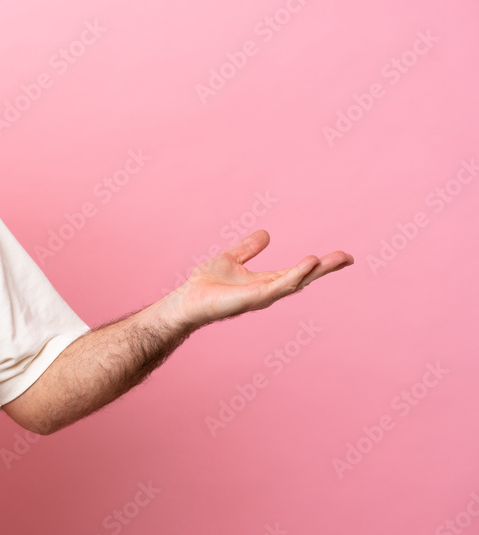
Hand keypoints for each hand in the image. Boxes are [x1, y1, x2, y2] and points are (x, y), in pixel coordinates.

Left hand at [163, 230, 353, 330]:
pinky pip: (278, 286)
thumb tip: (266, 234)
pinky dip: (295, 275)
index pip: (298, 272)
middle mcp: (268, 291)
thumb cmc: (206, 284)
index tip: (341, 256)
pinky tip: (309, 262)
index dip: (319, 264)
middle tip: (348, 258)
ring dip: (314, 271)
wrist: (186, 300)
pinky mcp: (252, 298)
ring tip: (331, 259)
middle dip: (325, 269)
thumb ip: (248, 249)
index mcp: (265, 281)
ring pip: (294, 282)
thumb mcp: (231, 259)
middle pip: (303, 278)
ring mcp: (262, 296)